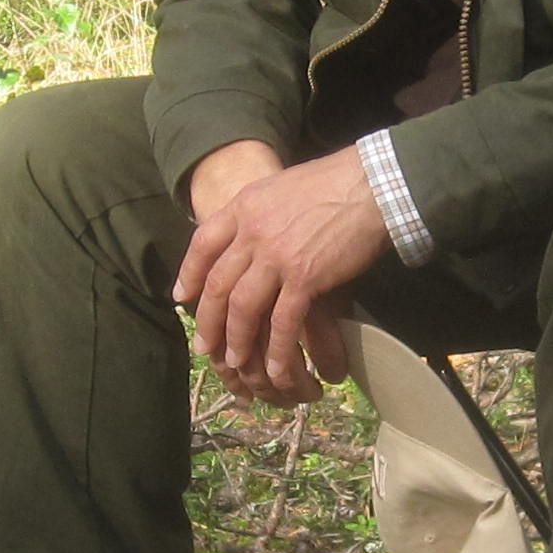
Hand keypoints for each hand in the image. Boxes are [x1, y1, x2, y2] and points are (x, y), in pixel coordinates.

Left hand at [173, 143, 384, 404]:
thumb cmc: (334, 183)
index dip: (190, 273)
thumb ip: (261, 211)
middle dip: (207, 320)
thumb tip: (251, 231)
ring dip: (237, 341)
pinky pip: (282, 322)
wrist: (370, 185)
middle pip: (218, 283)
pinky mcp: (304, 278)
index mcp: (244, 206)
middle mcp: (252, 232)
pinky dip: (278, 351)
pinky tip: (277, 369)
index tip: (181, 296)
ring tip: (236, 363)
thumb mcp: (281, 187)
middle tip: (203, 346)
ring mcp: (276, 257)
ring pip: (243, 308)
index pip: (203, 243)